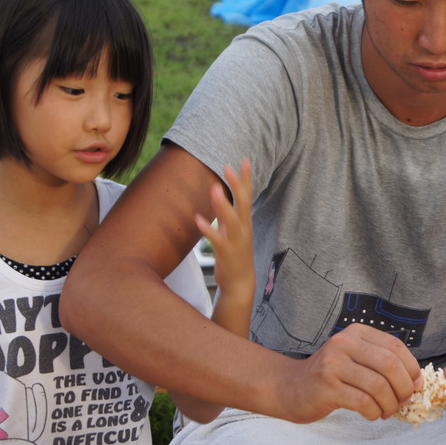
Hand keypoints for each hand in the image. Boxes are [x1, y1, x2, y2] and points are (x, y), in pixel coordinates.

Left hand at [197, 160, 254, 317]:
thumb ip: (225, 214)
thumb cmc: (235, 256)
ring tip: (214, 188)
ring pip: (232, 220)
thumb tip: (217, 194)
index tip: (245, 160)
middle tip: (228, 166)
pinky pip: (217, 239)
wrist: (241, 284)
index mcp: (245, 222)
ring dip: (223, 204)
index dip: (246, 179)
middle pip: (243, 203)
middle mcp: (244, 229)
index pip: (247, 196)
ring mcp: (237, 241)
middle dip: (237, 185)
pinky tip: (198, 219)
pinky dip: (208, 228)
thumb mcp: (231, 231)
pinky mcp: (227, 253)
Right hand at [285, 324, 422, 421]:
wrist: (291, 388)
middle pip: (389, 365)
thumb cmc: (330, 376)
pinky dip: (374, 412)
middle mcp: (344, 343)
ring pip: (378, 386)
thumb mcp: (355, 358)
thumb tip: (416, 381)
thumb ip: (381, 363)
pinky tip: (372, 414)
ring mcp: (333, 364)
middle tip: (404, 401)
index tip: (416, 384)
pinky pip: (363, 402)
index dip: (411, 367)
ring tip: (387, 411)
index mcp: (356, 333)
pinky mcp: (326, 387)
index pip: (395, 346)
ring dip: (390, 404)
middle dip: (404, 388)